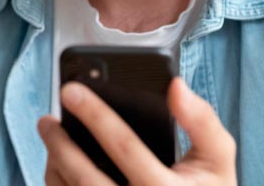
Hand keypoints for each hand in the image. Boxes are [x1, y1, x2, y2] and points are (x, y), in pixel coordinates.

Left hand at [39, 78, 236, 185]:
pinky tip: (58, 164)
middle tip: (45, 120)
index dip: (95, 114)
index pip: (124, 146)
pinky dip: (58, 183)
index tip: (70, 89)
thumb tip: (176, 86)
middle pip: (85, 176)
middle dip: (59, 143)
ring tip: (50, 138)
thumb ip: (202, 121)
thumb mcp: (218, 160)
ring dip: (54, 164)